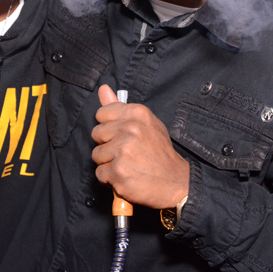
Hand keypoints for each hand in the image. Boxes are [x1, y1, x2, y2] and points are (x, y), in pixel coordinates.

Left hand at [91, 85, 188, 208]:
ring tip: (127, 165)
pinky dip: (110, 179)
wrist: (176, 182)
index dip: (108, 127)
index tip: (120, 135)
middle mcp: (130, 129)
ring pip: (96, 155)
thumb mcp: (147, 124)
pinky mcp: (119, 172)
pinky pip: (100, 173)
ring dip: (108, 163)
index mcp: (137, 114)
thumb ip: (120, 108)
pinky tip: (126, 177)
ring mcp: (124, 151)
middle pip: (96, 134)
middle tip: (125, 153)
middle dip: (107, 145)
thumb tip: (102, 88)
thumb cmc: (160, 152)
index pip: (102, 113)